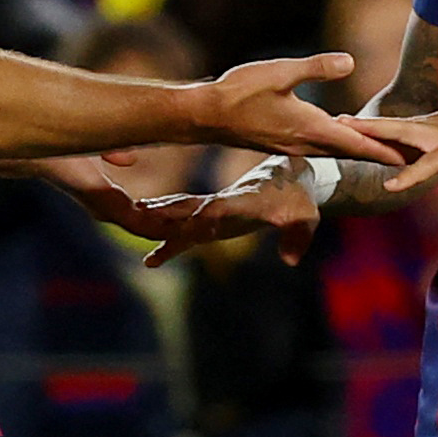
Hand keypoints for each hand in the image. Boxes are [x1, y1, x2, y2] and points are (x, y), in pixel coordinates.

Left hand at [37, 155, 195, 242]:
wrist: (40, 151)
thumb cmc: (62, 148)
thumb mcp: (101, 148)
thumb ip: (115, 153)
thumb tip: (128, 159)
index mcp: (109, 198)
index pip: (147, 212)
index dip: (172, 212)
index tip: (199, 210)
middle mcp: (110, 209)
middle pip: (154, 224)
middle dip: (182, 224)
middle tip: (213, 221)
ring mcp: (110, 212)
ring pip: (153, 228)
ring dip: (180, 228)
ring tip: (210, 224)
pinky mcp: (108, 208)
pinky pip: (142, 225)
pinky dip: (166, 226)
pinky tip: (186, 224)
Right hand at [140, 159, 320, 267]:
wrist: (290, 175)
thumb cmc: (298, 196)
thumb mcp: (306, 216)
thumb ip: (298, 235)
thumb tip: (289, 260)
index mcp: (243, 200)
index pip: (219, 208)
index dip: (204, 218)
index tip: (187, 229)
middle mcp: (222, 202)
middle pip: (189, 208)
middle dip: (166, 215)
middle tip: (139, 217)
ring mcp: (213, 209)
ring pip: (180, 214)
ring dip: (157, 219)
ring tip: (131, 223)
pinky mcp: (211, 218)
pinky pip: (184, 229)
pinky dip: (166, 240)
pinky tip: (150, 260)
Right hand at [190, 54, 405, 166]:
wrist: (206, 115)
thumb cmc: (240, 92)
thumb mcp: (280, 72)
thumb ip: (316, 68)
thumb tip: (350, 62)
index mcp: (311, 128)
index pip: (357, 143)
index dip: (385, 150)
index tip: (410, 161)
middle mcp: (305, 142)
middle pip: (351, 152)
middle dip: (379, 154)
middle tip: (407, 158)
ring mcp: (292, 145)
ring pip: (334, 150)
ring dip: (358, 150)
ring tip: (380, 148)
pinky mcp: (281, 142)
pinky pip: (318, 146)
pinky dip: (336, 144)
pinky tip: (336, 135)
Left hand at [338, 103, 437, 196]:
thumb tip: (435, 154)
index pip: (399, 126)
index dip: (373, 126)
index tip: (348, 125)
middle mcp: (436, 126)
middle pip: (392, 126)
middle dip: (362, 125)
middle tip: (333, 122)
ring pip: (403, 137)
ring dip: (375, 138)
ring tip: (349, 137)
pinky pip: (428, 165)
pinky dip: (409, 175)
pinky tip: (391, 185)